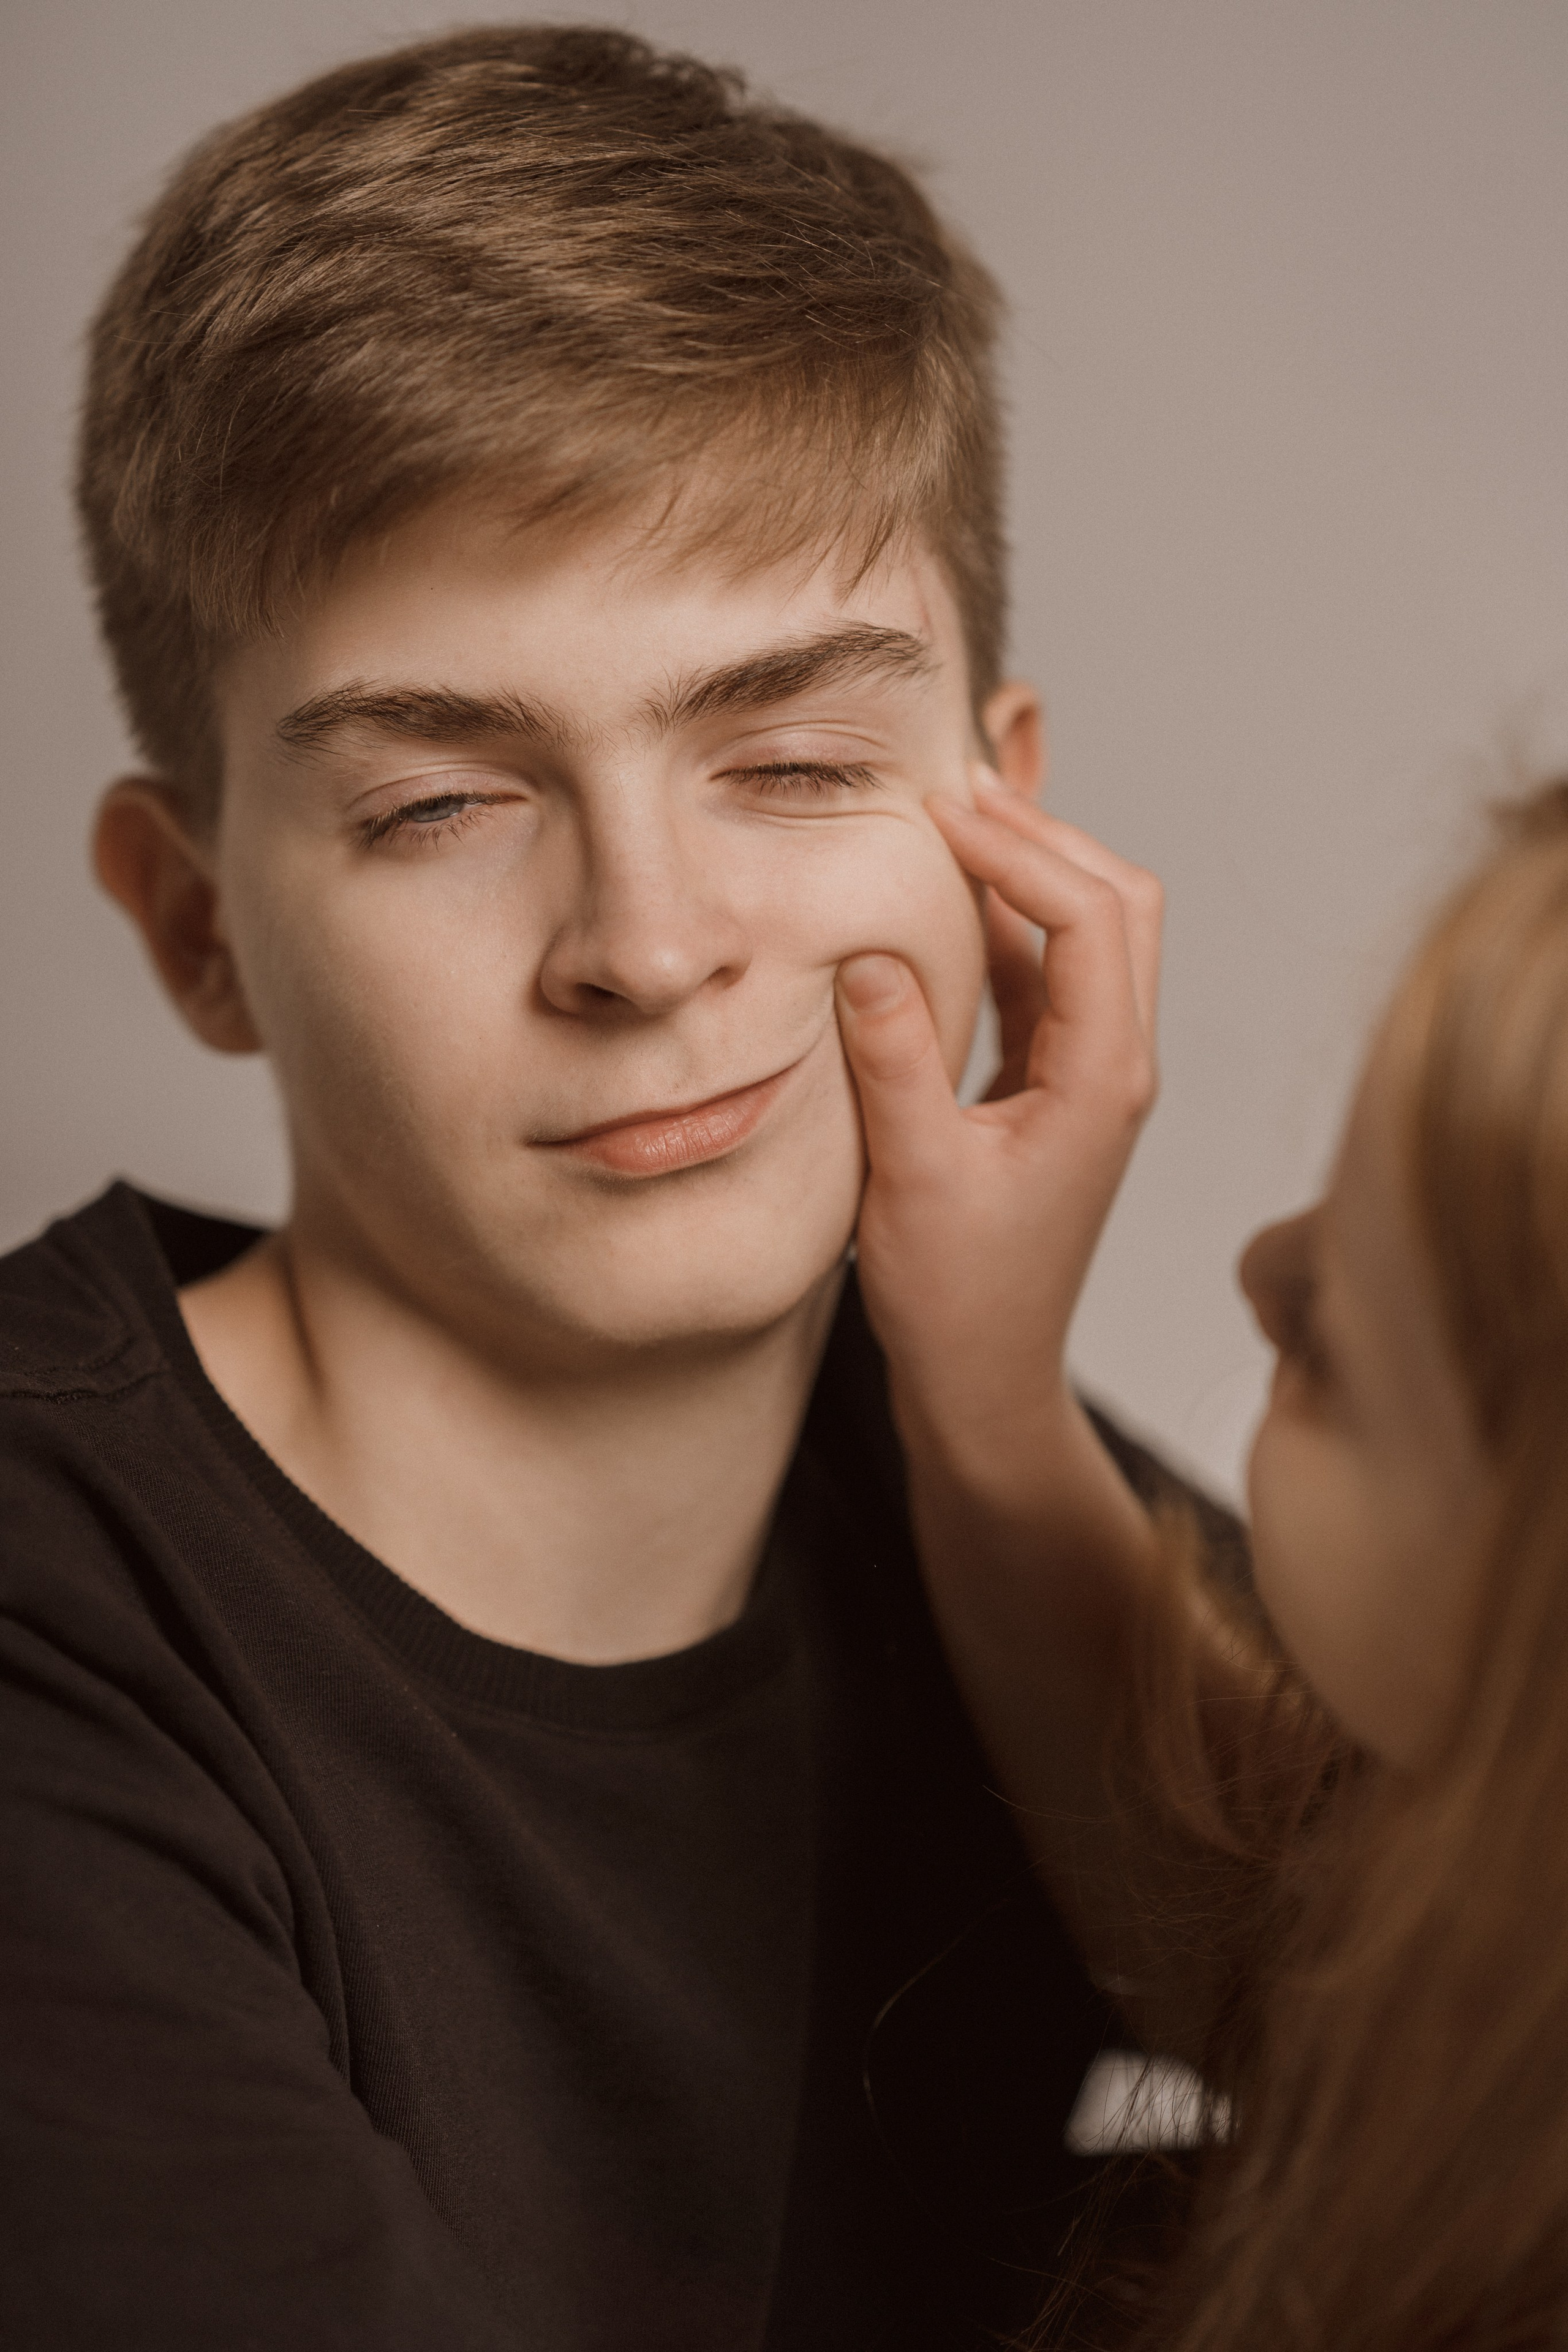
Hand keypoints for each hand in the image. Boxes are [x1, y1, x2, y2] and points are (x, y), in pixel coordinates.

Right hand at [834, 770, 1161, 1507]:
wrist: (984, 1381)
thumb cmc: (957, 1299)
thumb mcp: (911, 1177)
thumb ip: (893, 1061)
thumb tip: (871, 952)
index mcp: (1103, 1078)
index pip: (1091, 916)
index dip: (1020, 848)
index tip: (938, 813)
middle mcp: (1115, 1064)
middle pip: (1118, 902)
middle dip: (1042, 834)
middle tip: (951, 792)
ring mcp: (1090, 1074)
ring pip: (1088, 933)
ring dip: (1029, 870)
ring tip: (948, 822)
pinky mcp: (1052, 1087)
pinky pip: (1047, 977)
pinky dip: (1007, 924)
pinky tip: (945, 900)